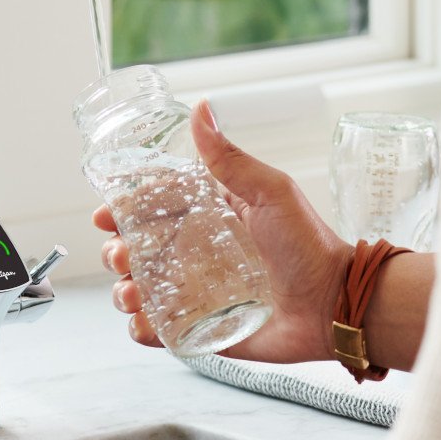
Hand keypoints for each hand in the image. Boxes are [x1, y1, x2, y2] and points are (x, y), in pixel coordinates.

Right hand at [97, 100, 352, 363]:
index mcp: (211, 217)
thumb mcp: (270, 192)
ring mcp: (200, 292)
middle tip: (120, 255)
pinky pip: (163, 330)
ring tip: (131, 294)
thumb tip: (201, 109)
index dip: (124, 209)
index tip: (105, 213)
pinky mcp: (206, 328)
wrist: (335, 304)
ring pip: (143, 290)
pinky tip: (143, 324)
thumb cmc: (309, 244)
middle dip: (118, 252)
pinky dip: (144, 329)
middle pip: (140, 249)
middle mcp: (200, 254)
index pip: (156, 207)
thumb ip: (230, 158)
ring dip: (125, 292)